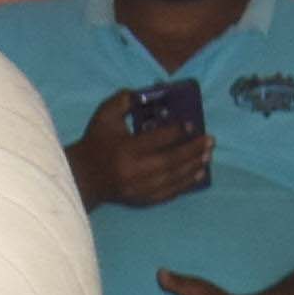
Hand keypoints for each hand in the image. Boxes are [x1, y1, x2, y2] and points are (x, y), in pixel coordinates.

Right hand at [74, 98, 211, 208]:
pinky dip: (185, 184)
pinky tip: (198, 175)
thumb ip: (124, 100)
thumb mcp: (105, 115)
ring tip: (208, 156)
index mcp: (126, 149)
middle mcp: (135, 171)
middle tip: (210, 141)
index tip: (192, 125)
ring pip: (173, 179)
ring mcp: (140, 188)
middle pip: (171, 161)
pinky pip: (169, 193)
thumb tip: (147, 94)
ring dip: (193, 167)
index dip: (177, 132)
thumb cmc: (96, 141)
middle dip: (192, 151)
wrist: (84, 176)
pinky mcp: (143, 199)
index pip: (158, 140)